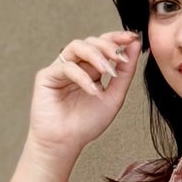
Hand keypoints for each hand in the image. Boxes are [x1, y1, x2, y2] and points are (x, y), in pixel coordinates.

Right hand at [26, 30, 142, 162]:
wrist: (65, 143)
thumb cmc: (87, 124)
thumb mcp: (114, 96)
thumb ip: (125, 72)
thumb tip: (135, 45)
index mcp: (91, 69)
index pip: (103, 45)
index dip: (117, 37)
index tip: (133, 37)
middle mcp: (76, 66)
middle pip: (91, 41)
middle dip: (108, 45)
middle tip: (120, 56)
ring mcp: (61, 69)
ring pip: (77, 46)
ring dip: (95, 55)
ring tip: (108, 72)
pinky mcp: (47, 76)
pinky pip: (67, 67)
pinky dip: (82, 77)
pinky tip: (93, 91)